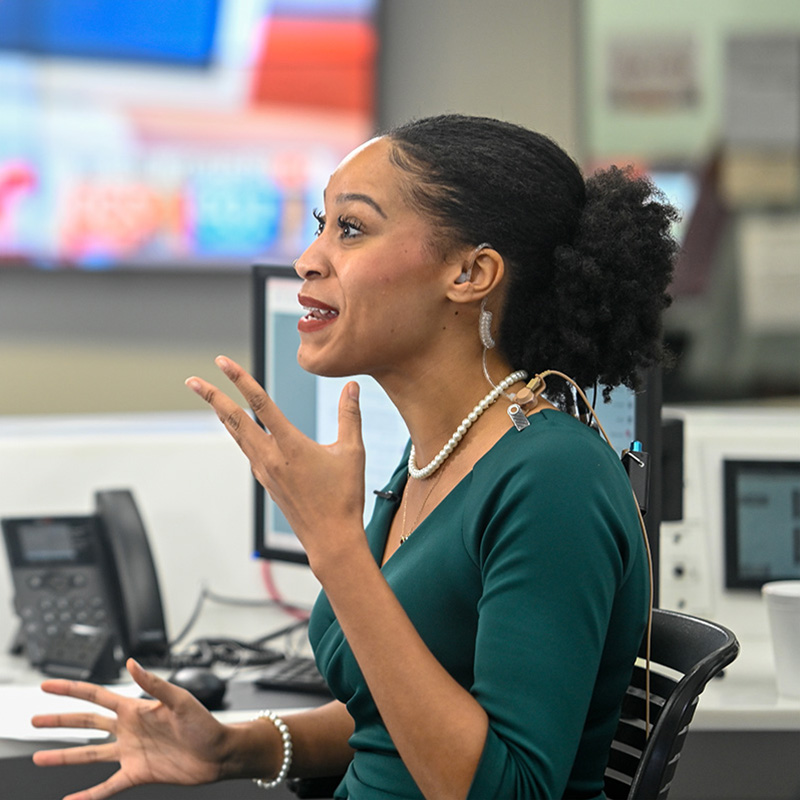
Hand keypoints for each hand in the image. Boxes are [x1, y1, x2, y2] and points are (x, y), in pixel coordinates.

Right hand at [32, 659, 229, 799]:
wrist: (218, 753)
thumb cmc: (205, 723)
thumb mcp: (180, 700)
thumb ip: (154, 683)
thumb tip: (132, 663)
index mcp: (136, 708)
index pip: (96, 696)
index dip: (72, 690)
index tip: (49, 686)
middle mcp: (129, 729)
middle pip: (86, 724)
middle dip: (60, 721)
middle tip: (35, 718)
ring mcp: (130, 752)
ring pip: (89, 755)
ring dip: (64, 757)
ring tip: (39, 758)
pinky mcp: (137, 774)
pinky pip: (106, 787)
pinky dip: (88, 796)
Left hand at [185, 356, 366, 566]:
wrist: (330, 539)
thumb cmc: (344, 497)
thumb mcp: (353, 452)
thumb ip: (350, 415)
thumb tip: (352, 386)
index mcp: (291, 446)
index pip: (260, 404)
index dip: (240, 380)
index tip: (222, 363)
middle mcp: (271, 457)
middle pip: (234, 420)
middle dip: (212, 397)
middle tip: (193, 380)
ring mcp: (265, 472)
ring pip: (238, 437)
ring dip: (223, 415)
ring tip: (211, 400)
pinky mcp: (267, 482)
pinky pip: (249, 452)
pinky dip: (241, 435)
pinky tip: (243, 432)